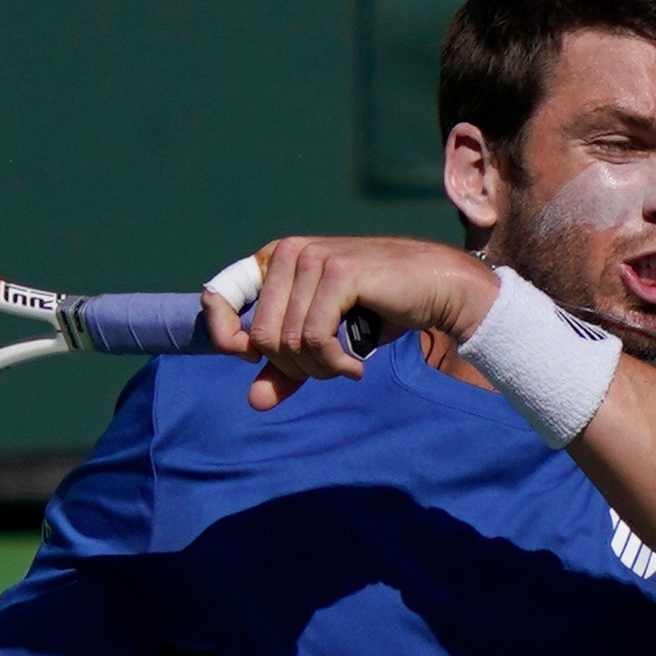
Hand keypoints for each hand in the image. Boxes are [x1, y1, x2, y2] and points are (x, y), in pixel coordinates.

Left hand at [200, 236, 498, 410]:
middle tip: (327, 368)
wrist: (437, 289)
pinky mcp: (339, 273)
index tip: (248, 358)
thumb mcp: (325, 343)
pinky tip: (355, 367)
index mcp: (276, 259)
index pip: (219, 295)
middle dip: (293, 366)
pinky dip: (334, 363)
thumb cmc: (380, 311)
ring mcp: (313, 259)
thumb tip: (255, 402)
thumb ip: (289, 368)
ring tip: (345, 366)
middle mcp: (289, 252)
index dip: (224, 335)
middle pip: (260, 336)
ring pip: (288, 341)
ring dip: (318, 369)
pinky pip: (315, 338)